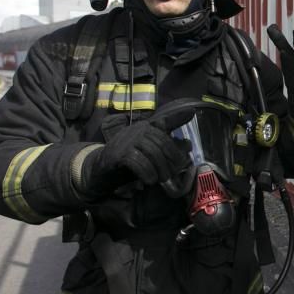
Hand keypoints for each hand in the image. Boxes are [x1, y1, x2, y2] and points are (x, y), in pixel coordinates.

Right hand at [77, 108, 193, 196]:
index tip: (192, 113)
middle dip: (171, 160)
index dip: (177, 117)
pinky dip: (147, 173)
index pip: (164, 121)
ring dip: (160, 169)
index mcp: (146, 128)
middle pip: (162, 142)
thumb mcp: (150, 154)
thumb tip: (187, 145)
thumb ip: (167, 148)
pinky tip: (150, 181)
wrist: (100, 169)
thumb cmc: (129, 161)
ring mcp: (128, 140)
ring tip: (161, 179)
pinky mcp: (119, 153)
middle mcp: (138, 130)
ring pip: (152, 153)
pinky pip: (138, 162)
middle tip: (173, 174)